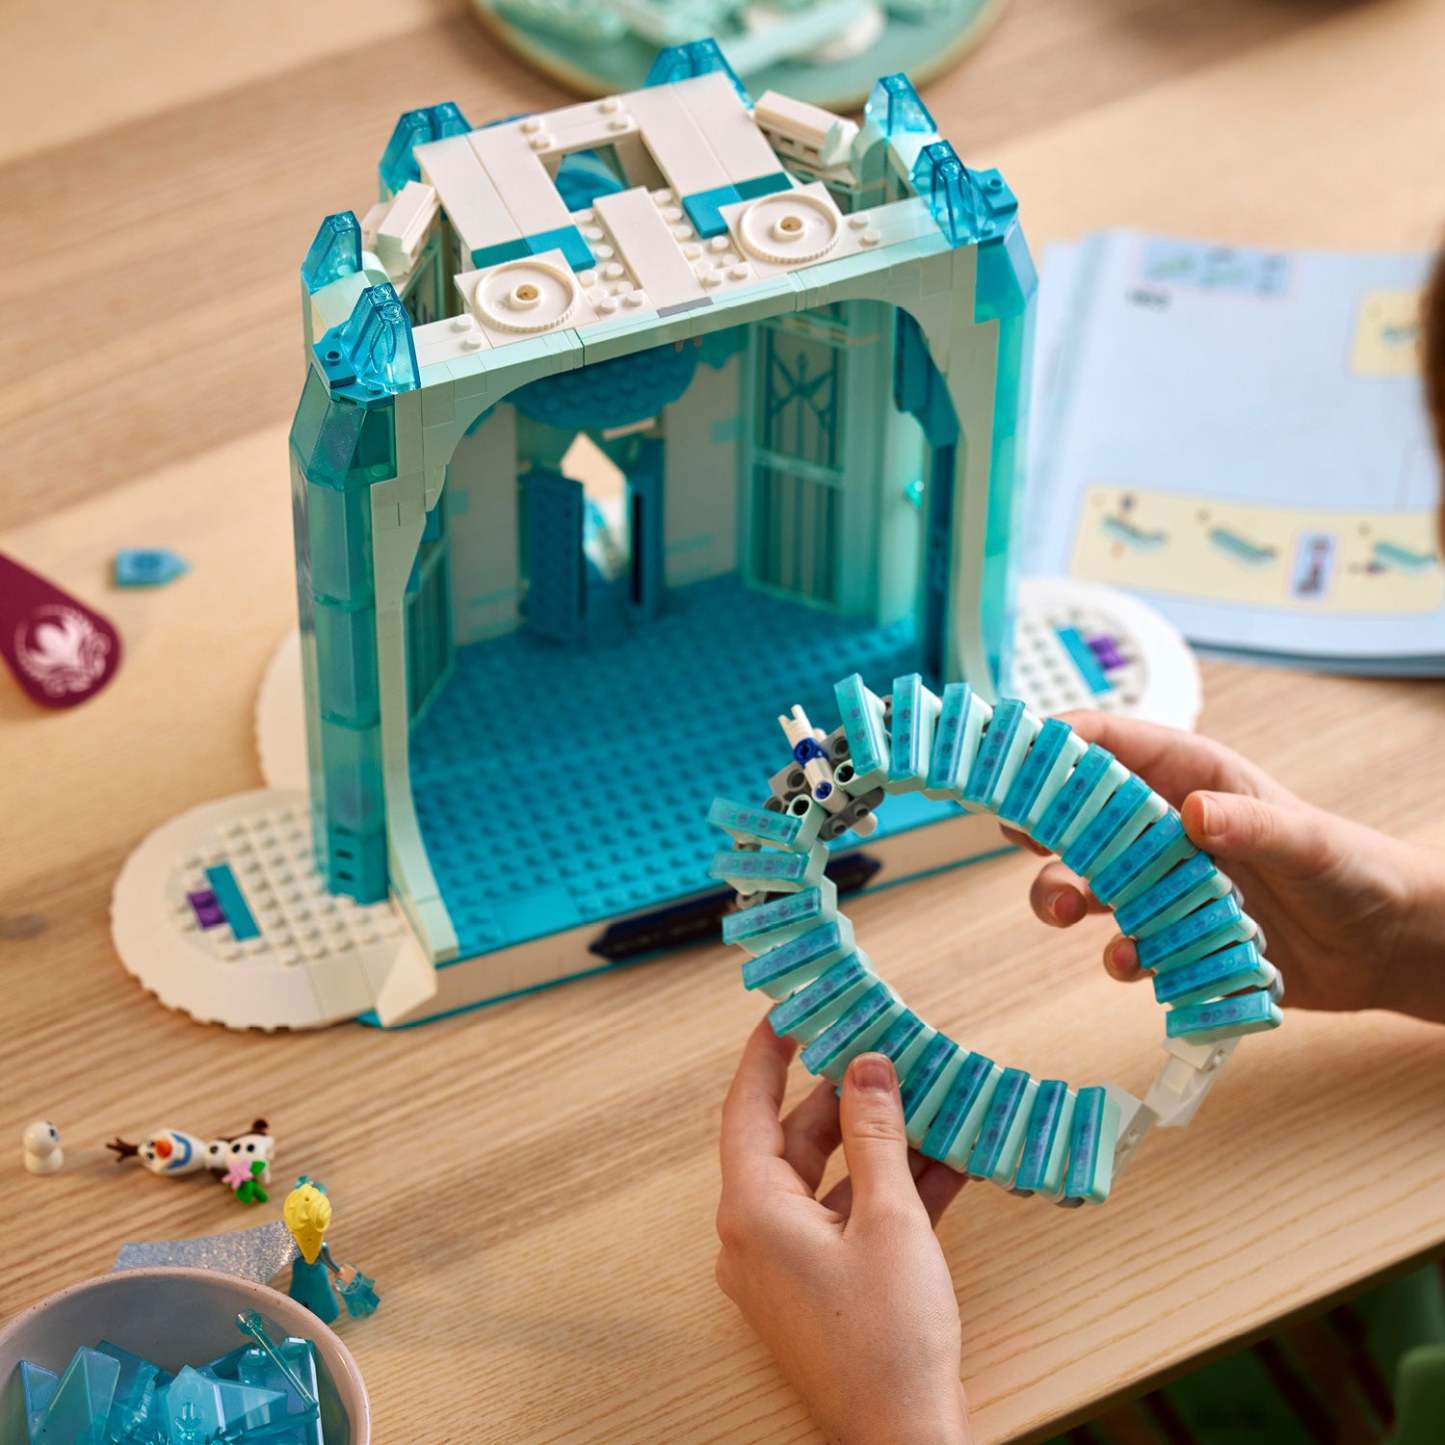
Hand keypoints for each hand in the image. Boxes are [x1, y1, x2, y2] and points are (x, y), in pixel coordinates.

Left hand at [716, 1020, 971, 1444]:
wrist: (906, 1442)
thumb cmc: (890, 1340)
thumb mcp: (890, 1219)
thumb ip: (877, 1135)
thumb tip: (867, 1068)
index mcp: (752, 1211)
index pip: (747, 1108)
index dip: (766, 1055)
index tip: (789, 1013)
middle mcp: (757, 1235)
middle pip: (796, 1142)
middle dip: (846, 1098)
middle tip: (883, 1051)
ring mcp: (788, 1266)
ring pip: (831, 1181)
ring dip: (881, 1144)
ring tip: (929, 1097)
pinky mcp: (821, 1289)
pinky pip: (849, 1220)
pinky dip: (891, 1191)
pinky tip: (947, 1161)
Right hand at [1005, 711, 1444, 1022]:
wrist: (1382, 949)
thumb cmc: (1353, 870)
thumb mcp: (1309, 843)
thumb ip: (1253, 826)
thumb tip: (1194, 812)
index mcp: (1192, 778)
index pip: (1110, 742)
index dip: (1057, 742)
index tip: (1015, 754)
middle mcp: (1166, 826)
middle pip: (1078, 813)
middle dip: (1040, 821)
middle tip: (1018, 834)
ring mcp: (1164, 882)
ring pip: (1085, 878)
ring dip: (1061, 893)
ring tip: (1065, 911)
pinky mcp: (1172, 934)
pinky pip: (1122, 942)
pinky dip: (1118, 954)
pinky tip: (1134, 963)